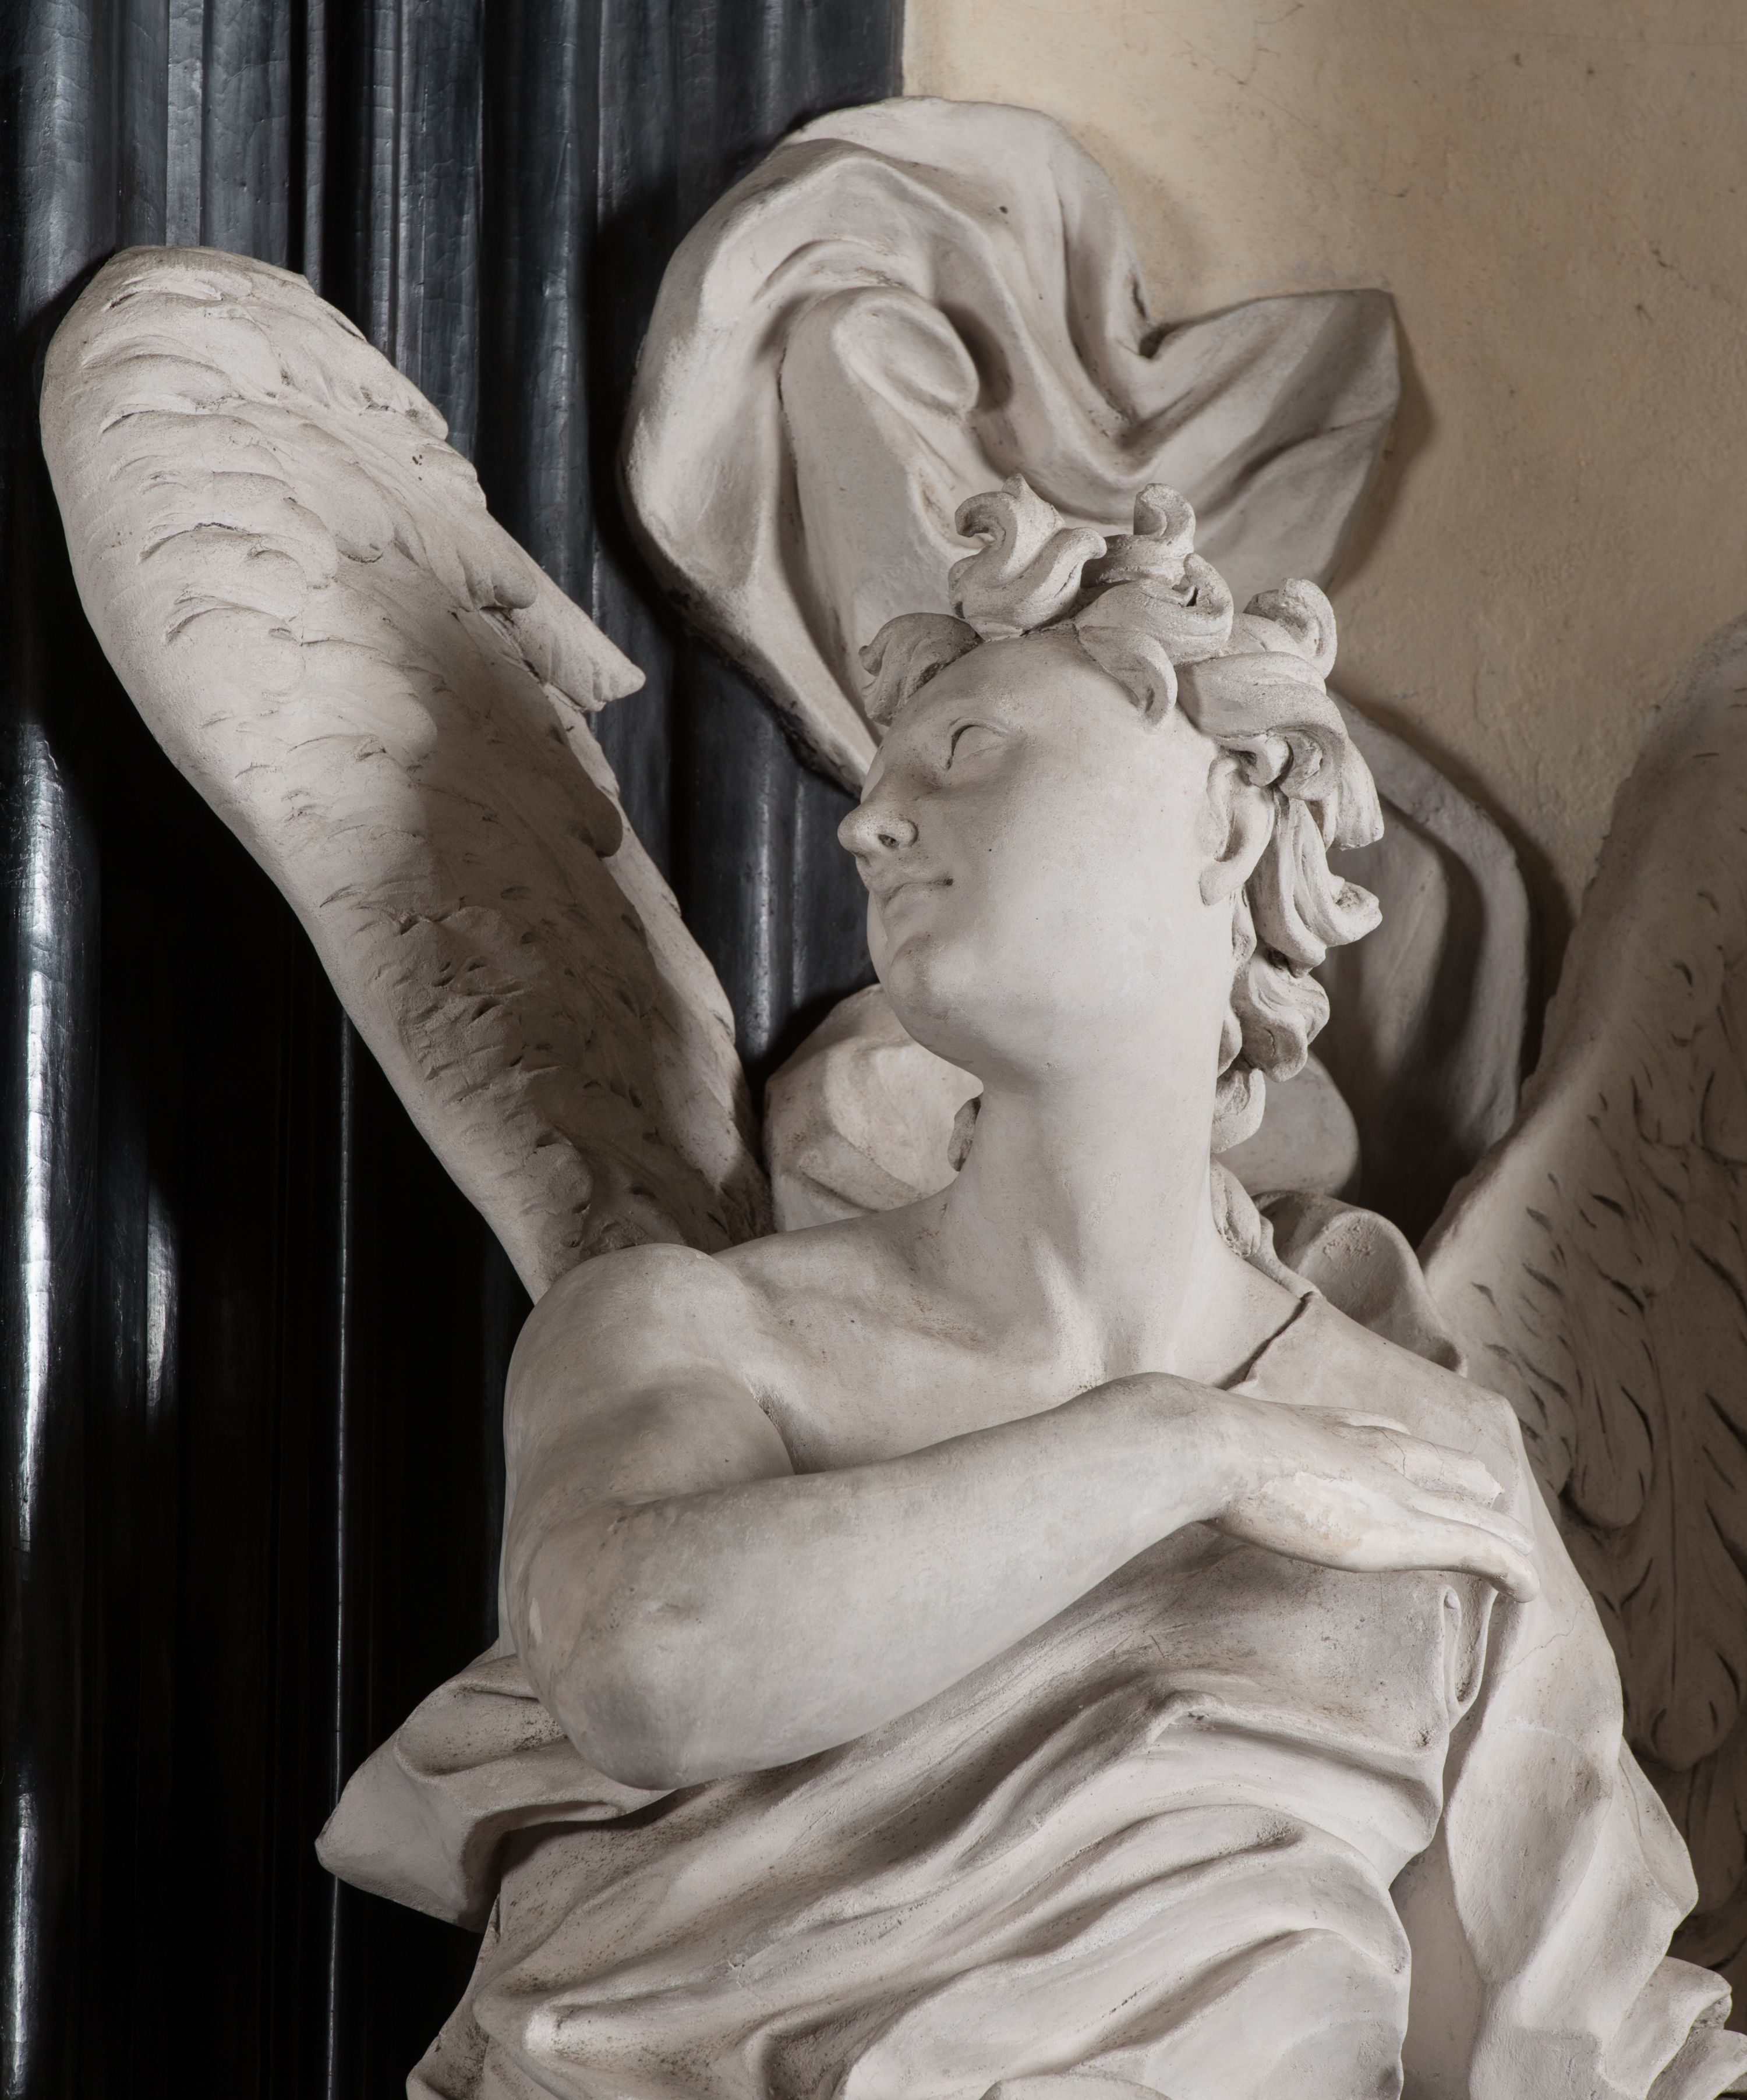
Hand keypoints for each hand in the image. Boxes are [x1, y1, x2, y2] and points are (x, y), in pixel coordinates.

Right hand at [1196, 1390, 1538, 1600]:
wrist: (1209, 1444)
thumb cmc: (1193, 1445)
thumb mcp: (1205, 1439)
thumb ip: (1206, 1448)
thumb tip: (1159, 1449)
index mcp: (1321, 1428)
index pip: (1378, 1434)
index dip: (1400, 1446)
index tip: (1411, 1450)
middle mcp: (1367, 1449)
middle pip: (1435, 1463)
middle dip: (1463, 1479)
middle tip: (1487, 1487)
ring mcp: (1391, 1488)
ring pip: (1466, 1511)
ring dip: (1496, 1533)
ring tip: (1518, 1551)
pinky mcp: (1407, 1528)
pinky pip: (1477, 1550)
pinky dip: (1507, 1568)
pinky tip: (1529, 1590)